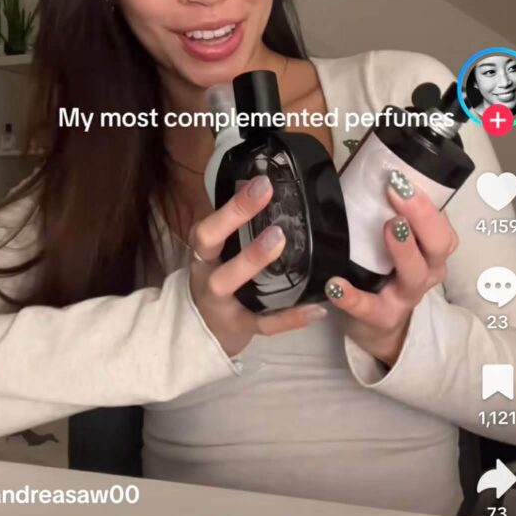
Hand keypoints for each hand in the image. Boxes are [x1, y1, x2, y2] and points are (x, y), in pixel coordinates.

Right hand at [188, 175, 327, 357]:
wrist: (198, 333)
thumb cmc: (216, 280)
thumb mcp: (218, 256)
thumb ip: (236, 229)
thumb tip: (264, 188)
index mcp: (203, 251)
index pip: (209, 221)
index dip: (232, 203)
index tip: (261, 182)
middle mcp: (205, 272)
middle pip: (209, 241)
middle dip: (233, 217)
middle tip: (266, 196)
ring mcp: (219, 302)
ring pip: (228, 280)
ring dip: (252, 258)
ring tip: (280, 240)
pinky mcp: (238, 328)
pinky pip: (264, 323)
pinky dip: (290, 317)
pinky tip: (317, 307)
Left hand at [324, 171, 458, 367]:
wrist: (377, 326)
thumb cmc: (384, 272)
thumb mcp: (394, 243)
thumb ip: (383, 211)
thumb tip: (361, 169)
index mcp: (430, 250)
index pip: (442, 225)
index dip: (426, 202)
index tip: (401, 177)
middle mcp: (426, 271)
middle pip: (439, 246)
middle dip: (422, 217)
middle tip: (399, 193)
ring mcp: (406, 296)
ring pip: (415, 274)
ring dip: (403, 249)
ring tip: (388, 227)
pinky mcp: (381, 317)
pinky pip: (369, 308)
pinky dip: (352, 296)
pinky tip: (336, 285)